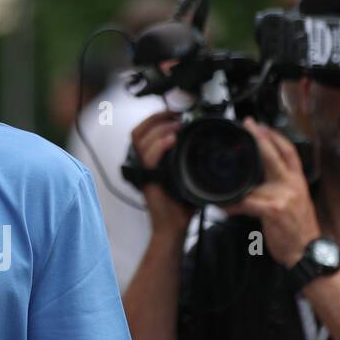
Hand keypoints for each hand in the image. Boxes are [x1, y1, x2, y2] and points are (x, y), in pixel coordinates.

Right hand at [129, 111, 193, 238]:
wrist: (175, 225)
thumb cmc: (181, 203)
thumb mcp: (185, 173)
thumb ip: (187, 155)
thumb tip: (200, 137)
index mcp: (151, 159)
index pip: (143, 131)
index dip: (155, 117)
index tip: (173, 113)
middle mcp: (144, 163)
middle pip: (139, 132)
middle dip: (157, 119)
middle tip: (176, 118)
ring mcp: (144, 171)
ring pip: (141, 141)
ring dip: (159, 130)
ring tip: (176, 129)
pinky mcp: (147, 180)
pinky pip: (148, 158)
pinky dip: (159, 147)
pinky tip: (171, 142)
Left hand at [220, 117, 320, 267]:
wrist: (307, 251)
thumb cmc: (298, 229)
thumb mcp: (295, 202)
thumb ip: (280, 187)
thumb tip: (259, 180)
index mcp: (298, 181)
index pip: (289, 151)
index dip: (276, 136)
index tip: (262, 125)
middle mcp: (292, 184)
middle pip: (275, 154)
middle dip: (261, 137)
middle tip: (247, 124)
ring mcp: (283, 196)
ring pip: (255, 180)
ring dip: (235, 179)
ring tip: (221, 174)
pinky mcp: (273, 210)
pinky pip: (246, 203)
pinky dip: (232, 205)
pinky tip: (221, 205)